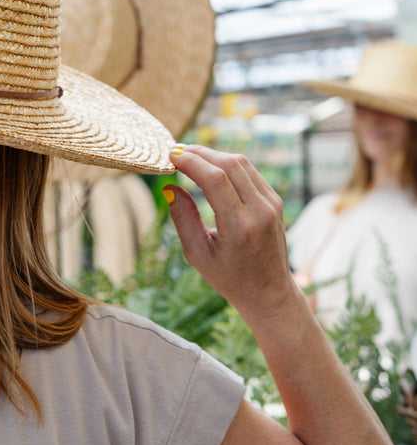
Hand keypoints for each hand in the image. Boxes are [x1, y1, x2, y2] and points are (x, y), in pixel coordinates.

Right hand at [165, 145, 294, 320]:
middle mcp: (260, 211)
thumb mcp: (198, 254)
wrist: (269, 292)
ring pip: (241, 163)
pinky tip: (210, 166)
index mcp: (240, 227)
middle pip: (229, 164)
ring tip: (190, 157)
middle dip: (200, 153)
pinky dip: (228, 163)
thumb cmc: (230, 278)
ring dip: (214, 155)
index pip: (215, 179)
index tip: (170, 156)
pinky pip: (250, 171)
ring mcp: (272, 203)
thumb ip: (183, 218)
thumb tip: (169, 187)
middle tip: (176, 152)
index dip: (191, 162)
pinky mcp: (275, 200)